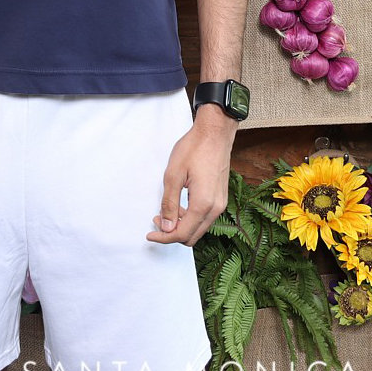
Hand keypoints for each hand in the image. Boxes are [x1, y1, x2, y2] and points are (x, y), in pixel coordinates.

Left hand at [145, 111, 236, 245]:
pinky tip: (179, 205)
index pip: (182, 233)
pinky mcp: (220, 198)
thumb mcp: (173, 175)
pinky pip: (205, 218)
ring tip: (166, 212)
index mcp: (203, 204)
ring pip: (199, 228)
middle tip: (157, 220)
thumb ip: (169, 203)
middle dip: (172, 233)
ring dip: (181, 226)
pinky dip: (190, 218)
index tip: (150, 234)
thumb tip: (166, 227)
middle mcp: (216, 208)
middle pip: (192, 236)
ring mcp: (220, 203)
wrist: (215, 133)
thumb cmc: (194, 149)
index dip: (164, 237)